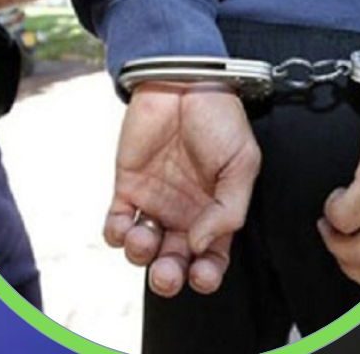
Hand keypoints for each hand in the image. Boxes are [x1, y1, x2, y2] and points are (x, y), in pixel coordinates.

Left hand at [103, 81, 258, 295]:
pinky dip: (116, 234)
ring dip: (141, 255)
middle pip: (175, 261)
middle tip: (168, 272)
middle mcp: (186, 213)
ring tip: (145, 237)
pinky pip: (116, 224)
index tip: (203, 273)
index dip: (207, 274)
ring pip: (144, 249)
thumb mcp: (243, 163)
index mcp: (218, 211)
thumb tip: (201, 244)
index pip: (213, 257)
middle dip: (169, 276)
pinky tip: (126, 225)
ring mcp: (156, 202)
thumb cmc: (220, 119)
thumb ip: (230, 208)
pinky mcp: (127, 188)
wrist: (183, 83)